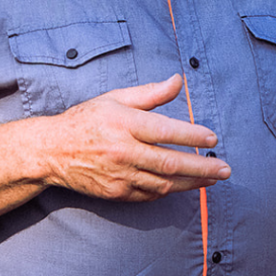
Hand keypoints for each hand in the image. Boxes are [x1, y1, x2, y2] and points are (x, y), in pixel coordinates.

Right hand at [42, 74, 229, 201]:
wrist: (50, 151)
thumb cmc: (87, 120)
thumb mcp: (116, 98)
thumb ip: (151, 93)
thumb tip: (179, 80)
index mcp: (124, 124)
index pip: (165, 131)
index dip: (192, 135)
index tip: (212, 138)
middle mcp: (123, 151)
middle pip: (170, 162)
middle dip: (202, 167)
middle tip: (225, 169)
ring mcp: (119, 175)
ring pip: (163, 183)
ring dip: (192, 182)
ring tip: (213, 178)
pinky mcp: (115, 192)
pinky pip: (149, 194)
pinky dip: (169, 190)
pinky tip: (185, 185)